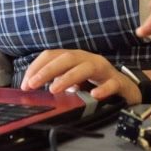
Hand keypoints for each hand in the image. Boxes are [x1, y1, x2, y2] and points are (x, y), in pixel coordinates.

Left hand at [20, 49, 142, 103]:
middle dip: (47, 70)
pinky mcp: (118, 82)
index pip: (52, 55)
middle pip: (66, 58)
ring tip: (55, 89)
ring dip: (68, 77)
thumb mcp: (72, 81)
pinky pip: (111, 83)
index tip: (25, 84)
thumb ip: (56, 82)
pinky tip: (93, 95)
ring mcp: (103, 69)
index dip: (36, 67)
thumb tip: (33, 91)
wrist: (125, 89)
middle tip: (32, 85)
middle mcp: (87, 59)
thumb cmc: (94, 84)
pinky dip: (102, 88)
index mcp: (74, 58)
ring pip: (86, 67)